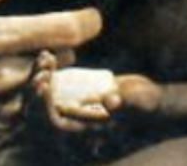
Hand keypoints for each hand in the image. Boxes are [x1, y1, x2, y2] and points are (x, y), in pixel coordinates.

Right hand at [0, 0, 101, 152]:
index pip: (68, 30)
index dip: (88, 22)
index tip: (89, 18)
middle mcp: (9, 75)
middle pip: (68, 59)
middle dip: (65, 48)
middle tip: (48, 41)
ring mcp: (9, 110)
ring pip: (59, 90)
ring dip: (56, 77)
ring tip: (37, 67)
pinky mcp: (6, 134)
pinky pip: (42, 118)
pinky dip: (41, 104)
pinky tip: (21, 92)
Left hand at [31, 54, 162, 133]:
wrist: (148, 99)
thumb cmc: (144, 104)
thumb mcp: (136, 101)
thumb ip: (125, 101)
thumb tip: (111, 101)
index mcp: (84, 133)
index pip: (54, 125)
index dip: (45, 107)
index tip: (45, 83)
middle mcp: (73, 124)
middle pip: (42, 112)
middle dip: (38, 89)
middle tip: (43, 66)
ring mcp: (71, 109)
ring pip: (44, 97)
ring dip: (40, 77)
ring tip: (46, 57)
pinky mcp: (72, 94)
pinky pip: (51, 86)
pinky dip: (48, 72)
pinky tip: (48, 54)